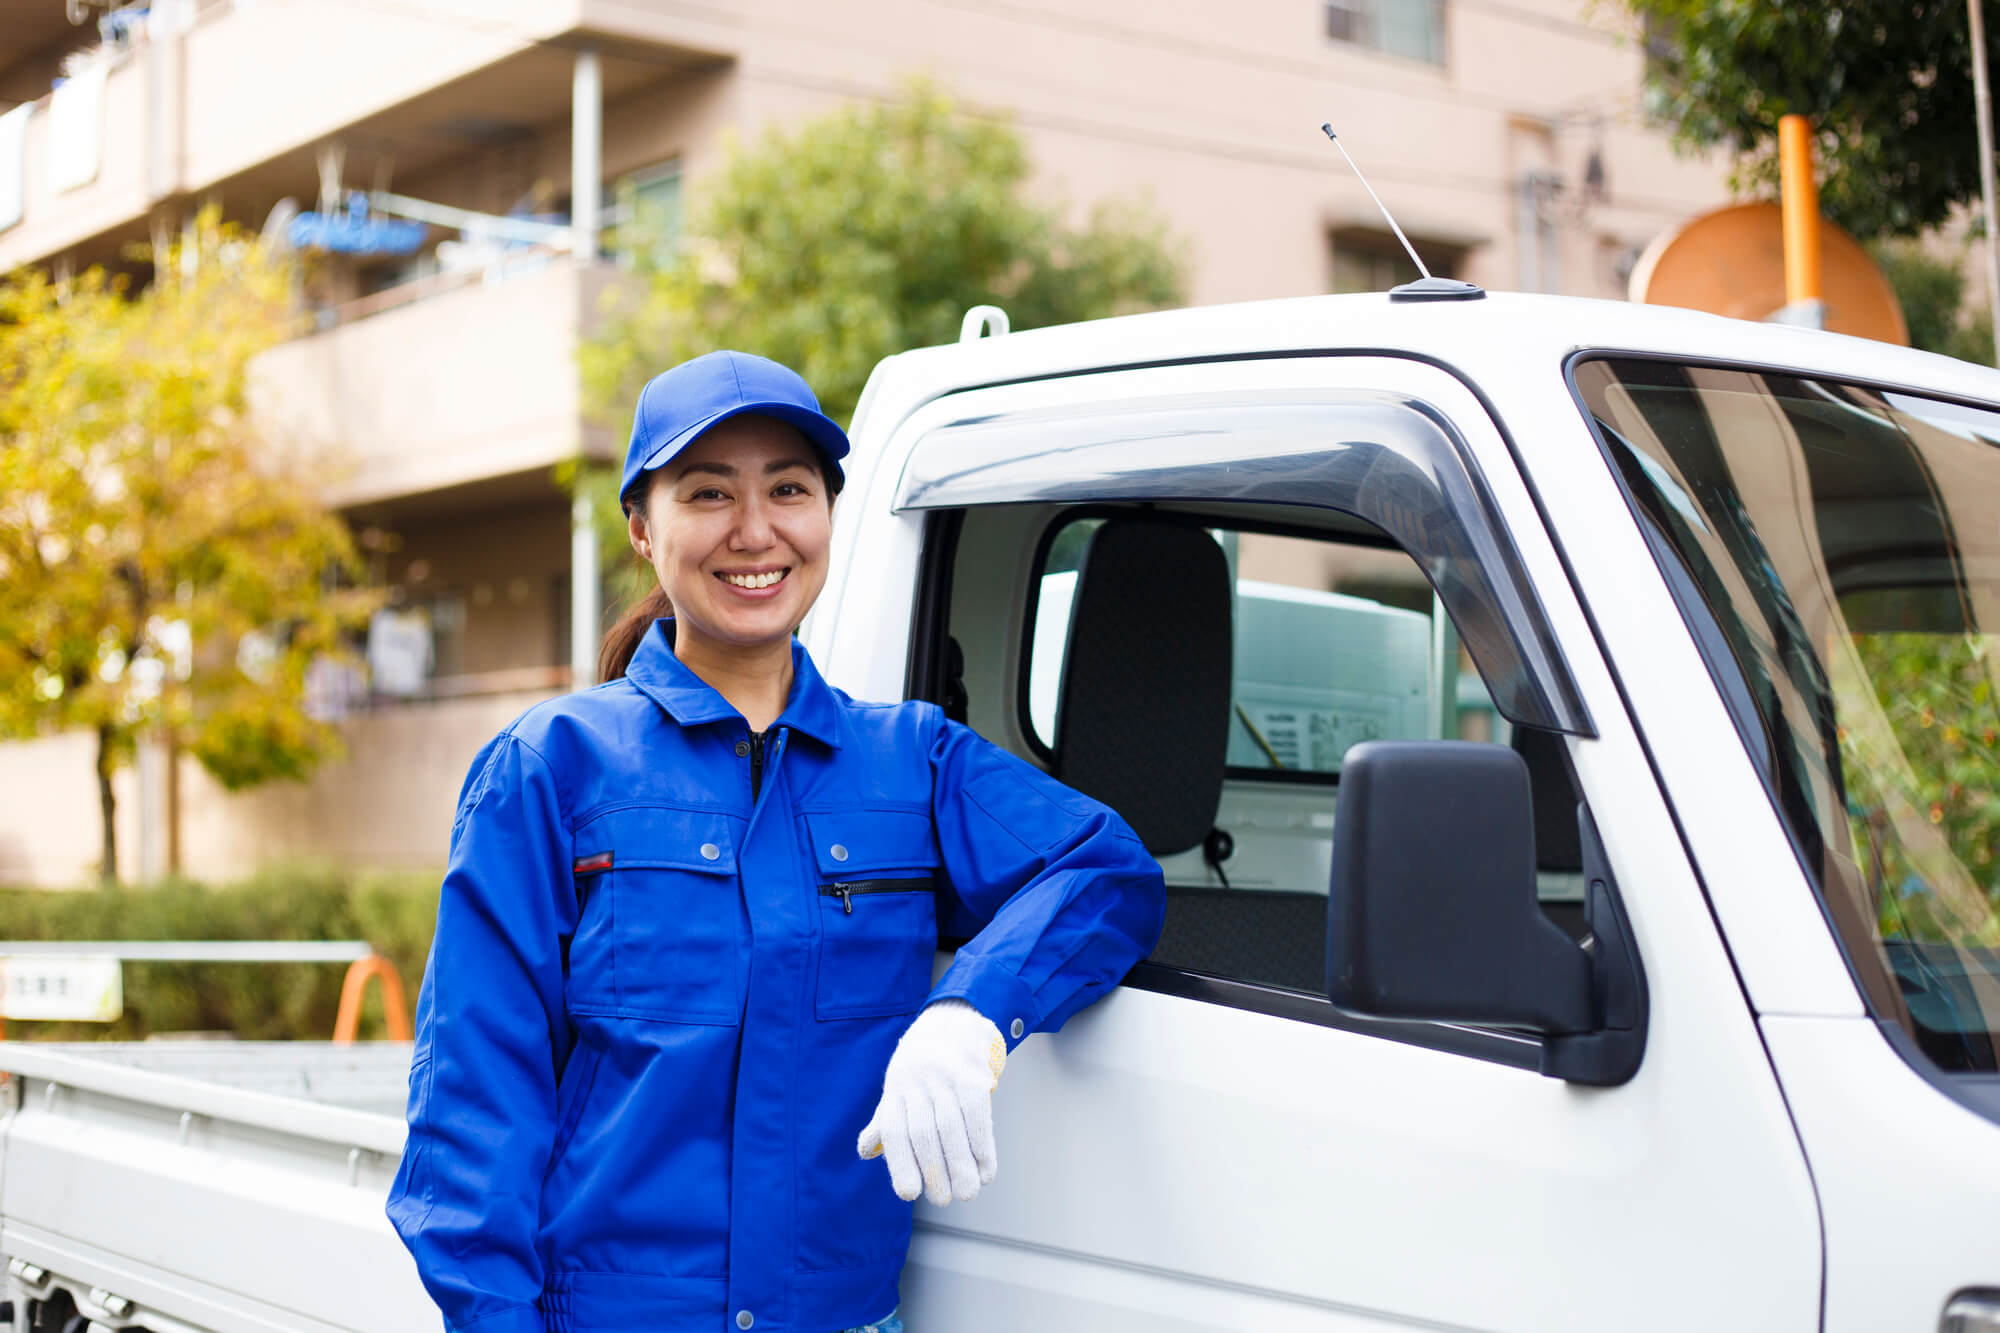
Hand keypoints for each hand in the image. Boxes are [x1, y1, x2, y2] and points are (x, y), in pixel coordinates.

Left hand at [857, 998, 1006, 1204]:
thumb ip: (885, 1119)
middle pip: (923, 1133)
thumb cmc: (922, 1065)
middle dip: (935, 1171)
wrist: (953, 1021)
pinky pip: (976, 1115)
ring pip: (951, 1127)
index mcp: (895, 1089)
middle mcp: (916, 1082)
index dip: (900, 1163)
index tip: (910, 1193)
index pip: (894, 1131)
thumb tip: (866, 1151)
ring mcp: (944, 1077)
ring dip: (961, 1164)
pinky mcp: (972, 1075)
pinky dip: (982, 1145)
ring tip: (968, 1192)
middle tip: (946, 1199)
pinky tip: (986, 1168)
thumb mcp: (898, 1086)